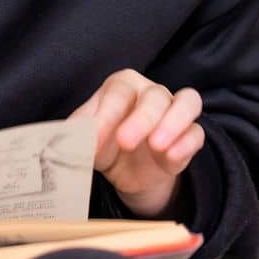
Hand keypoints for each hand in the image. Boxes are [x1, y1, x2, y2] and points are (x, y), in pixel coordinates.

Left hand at [70, 70, 204, 217]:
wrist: (125, 171)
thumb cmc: (103, 143)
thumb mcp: (84, 139)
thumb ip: (75, 135)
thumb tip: (62, 141)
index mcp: (122, 86)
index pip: (118, 92)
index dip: (106, 115)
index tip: (93, 143)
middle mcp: (151, 93)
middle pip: (155, 95)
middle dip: (141, 119)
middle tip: (125, 142)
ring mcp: (175, 113)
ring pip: (187, 103)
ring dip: (174, 122)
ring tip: (156, 146)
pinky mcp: (190, 137)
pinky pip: (197, 133)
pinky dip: (186, 143)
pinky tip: (170, 157)